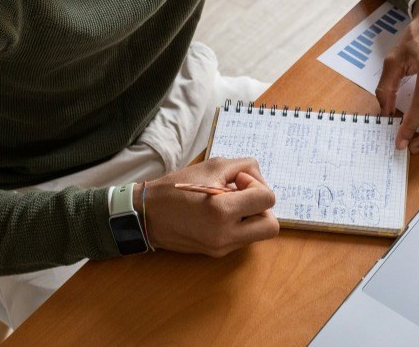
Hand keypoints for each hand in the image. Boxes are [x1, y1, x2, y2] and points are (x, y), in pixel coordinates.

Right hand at [142, 157, 278, 256]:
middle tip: (242, 196)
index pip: (268, 200)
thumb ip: (245, 167)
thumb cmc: (177, 188)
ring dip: (252, 216)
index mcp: (221, 211)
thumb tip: (260, 180)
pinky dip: (240, 224)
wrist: (147, 215)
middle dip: (263, 207)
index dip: (257, 185)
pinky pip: (243, 239)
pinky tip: (221, 214)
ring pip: (259, 234)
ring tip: (229, 204)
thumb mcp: (213, 165)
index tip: (238, 182)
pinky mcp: (217, 254)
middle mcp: (224, 236)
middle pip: (271, 226)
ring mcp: (221, 248)